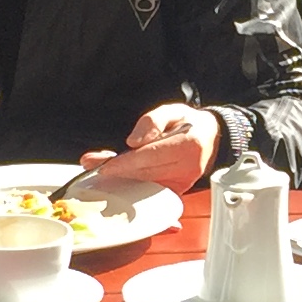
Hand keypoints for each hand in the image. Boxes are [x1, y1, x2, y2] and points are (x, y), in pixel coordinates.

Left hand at [81, 102, 220, 192]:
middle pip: (145, 173)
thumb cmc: (189, 124)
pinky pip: (149, 191)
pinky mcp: (176, 191)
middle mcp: (187, 168)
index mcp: (188, 145)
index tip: (106, 165)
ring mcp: (183, 183)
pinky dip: (131, 185)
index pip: (151, 156)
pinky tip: (117, 177)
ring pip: (145, 185)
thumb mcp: (171, 110)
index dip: (126, 162)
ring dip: (120, 179)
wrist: (209, 138)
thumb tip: (134, 142)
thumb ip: (152, 122)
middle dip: (117, 170)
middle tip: (92, 164)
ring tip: (100, 167)